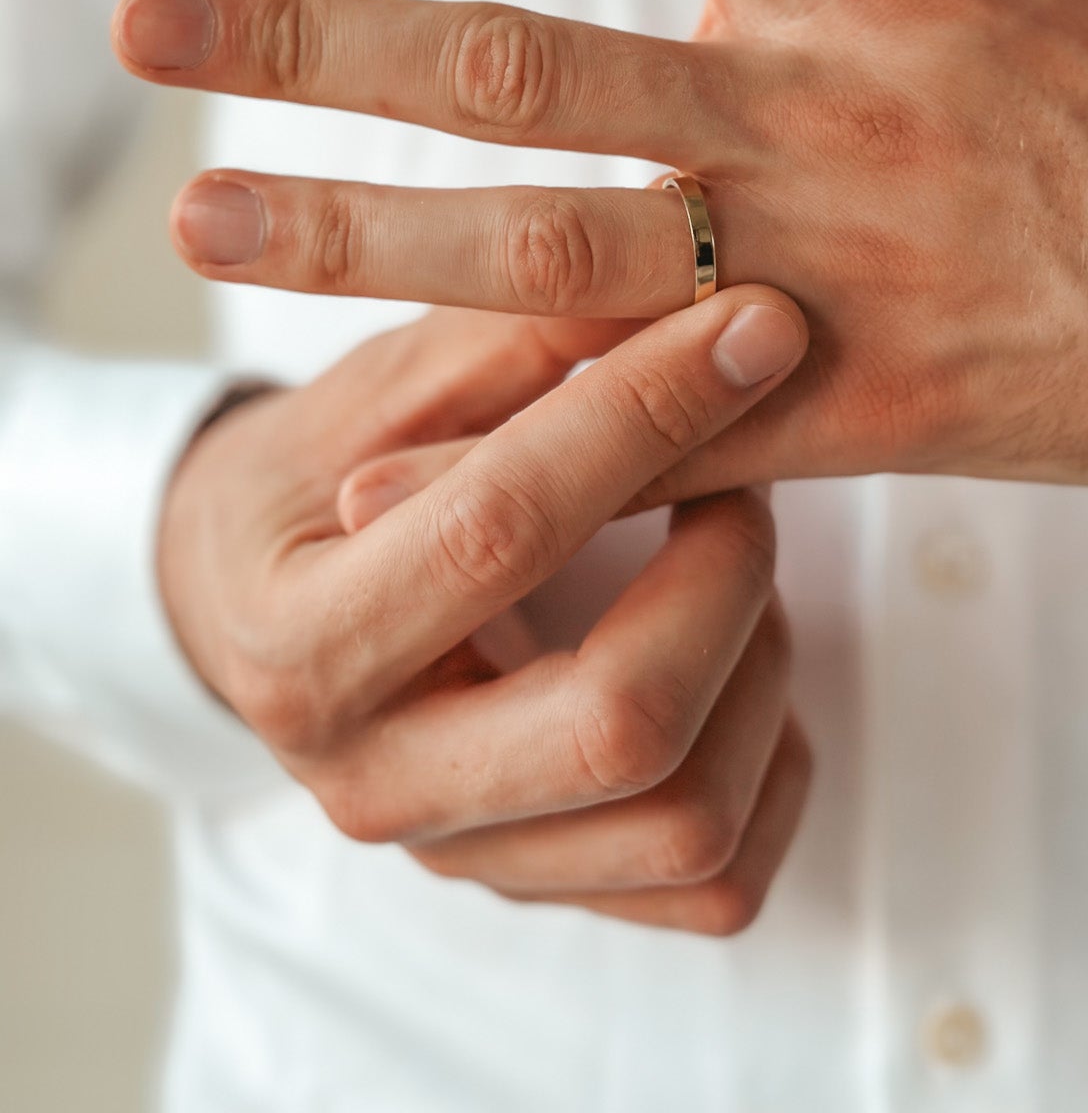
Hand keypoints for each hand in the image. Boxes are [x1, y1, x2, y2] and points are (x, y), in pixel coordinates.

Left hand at [115, 0, 1087, 492]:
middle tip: (145, 16)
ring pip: (548, 256)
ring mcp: (823, 275)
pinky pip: (656, 430)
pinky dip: (526, 439)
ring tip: (200, 219)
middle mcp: (814, 116)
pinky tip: (396, 449)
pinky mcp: (851, 412)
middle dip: (320, 36)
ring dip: (359, 238)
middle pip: (519, 65)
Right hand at [156, 295, 811, 933]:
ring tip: (729, 550)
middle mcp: (379, 786)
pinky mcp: (550, 890)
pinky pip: (718, 878)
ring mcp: (471, 858)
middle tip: (745, 471)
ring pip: (692, 816)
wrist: (259, 610)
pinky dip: (771, 755)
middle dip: (728, 574)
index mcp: (304, 645)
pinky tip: (737, 651)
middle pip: (622, 725)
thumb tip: (670, 253)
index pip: (499, 534)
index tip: (752, 325)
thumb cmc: (320, 476)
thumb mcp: (377, 387)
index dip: (644, 417)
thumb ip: (509, 335)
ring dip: (760, 660)